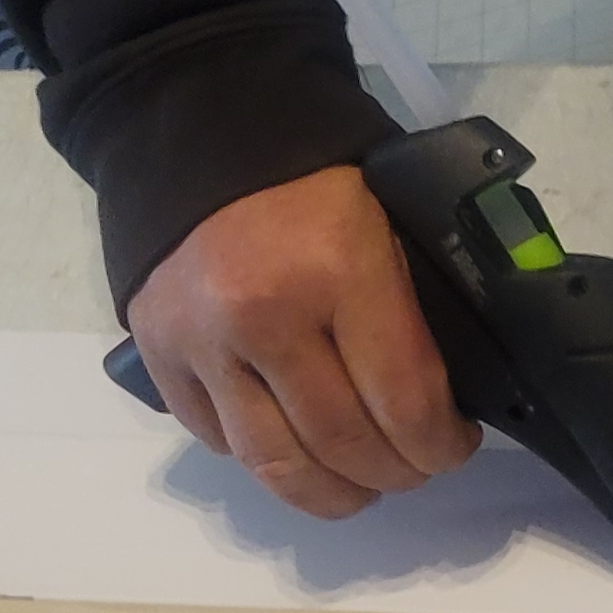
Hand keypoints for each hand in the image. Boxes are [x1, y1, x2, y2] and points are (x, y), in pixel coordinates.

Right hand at [126, 165, 477, 518]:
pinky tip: (296, 445)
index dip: (441, 446)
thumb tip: (452, 393)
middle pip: (342, 445)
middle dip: (394, 474)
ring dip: (330, 492)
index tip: (454, 446)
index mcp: (339, 272)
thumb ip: (416, 304)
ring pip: (275, 462)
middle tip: (414, 467)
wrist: (194, 120)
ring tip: (359, 485)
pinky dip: (265, 456)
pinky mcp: (158, 351)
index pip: (404, 402)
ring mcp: (202, 340)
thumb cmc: (312, 169)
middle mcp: (263, 316)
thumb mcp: (391, 217)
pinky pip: (218, 439)